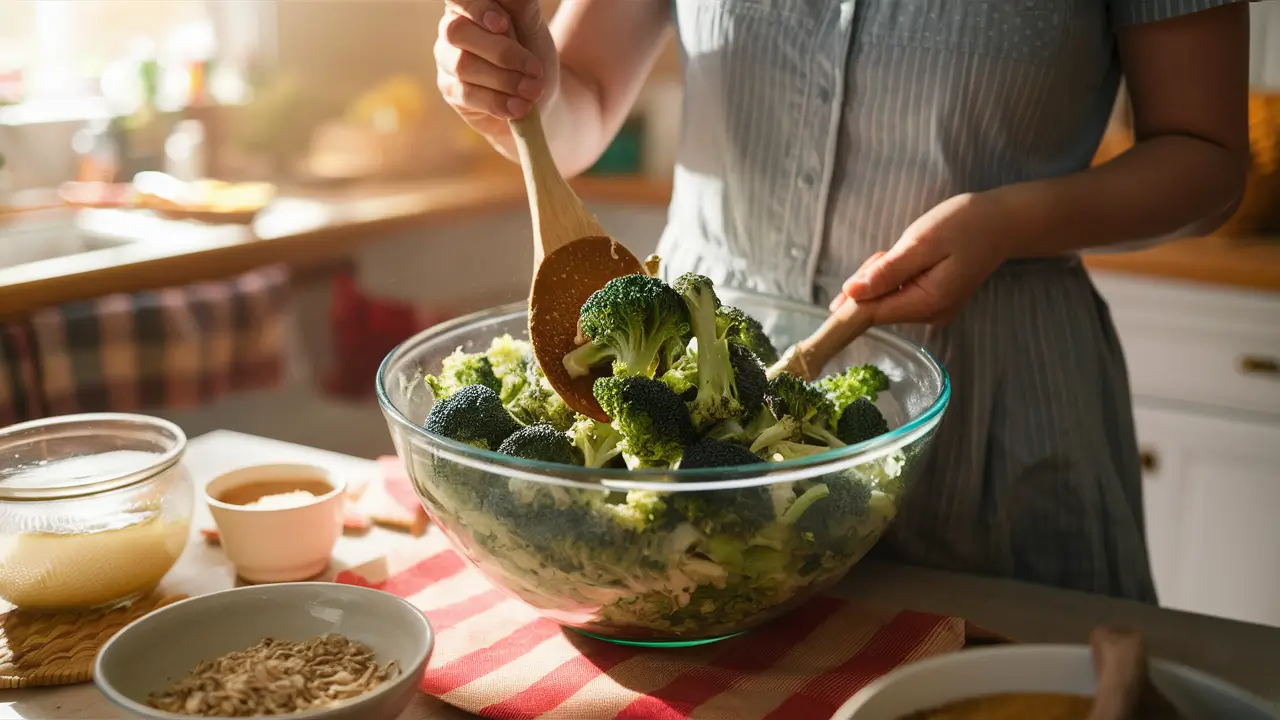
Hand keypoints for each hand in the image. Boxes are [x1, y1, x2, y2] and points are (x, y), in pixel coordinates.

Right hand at [435, 0, 559, 138]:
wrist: (538, 95)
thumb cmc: (532, 53)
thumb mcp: (533, 25)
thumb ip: (520, 6)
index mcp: (469, 5)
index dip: (476, 8)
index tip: (503, 25)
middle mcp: (451, 28)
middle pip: (457, 32)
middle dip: (501, 52)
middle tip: (535, 70)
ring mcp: (447, 60)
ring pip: (463, 65)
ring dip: (504, 80)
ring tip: (533, 90)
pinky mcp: (450, 90)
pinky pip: (466, 94)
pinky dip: (498, 101)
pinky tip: (519, 107)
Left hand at [829, 192, 1014, 326]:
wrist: (1003, 222)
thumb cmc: (966, 225)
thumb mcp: (922, 242)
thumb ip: (887, 271)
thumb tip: (851, 293)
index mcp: (927, 303)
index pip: (872, 314)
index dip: (848, 308)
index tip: (829, 305)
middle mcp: (929, 315)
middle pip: (876, 305)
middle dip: (870, 279)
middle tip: (892, 250)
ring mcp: (931, 309)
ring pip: (885, 297)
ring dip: (883, 273)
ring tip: (906, 248)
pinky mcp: (931, 300)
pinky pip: (898, 291)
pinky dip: (895, 273)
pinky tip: (909, 255)